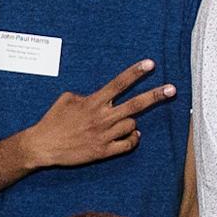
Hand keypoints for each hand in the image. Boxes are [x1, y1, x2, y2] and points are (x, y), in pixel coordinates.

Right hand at [18, 62, 174, 173]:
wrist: (43, 146)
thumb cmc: (54, 121)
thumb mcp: (67, 99)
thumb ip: (87, 96)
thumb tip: (98, 97)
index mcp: (93, 102)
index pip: (118, 84)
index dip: (135, 73)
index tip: (150, 64)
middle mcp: (102, 117)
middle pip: (135, 104)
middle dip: (156, 95)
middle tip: (172, 89)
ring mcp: (104, 135)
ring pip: (133, 126)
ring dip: (131, 123)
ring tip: (121, 123)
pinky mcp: (104, 151)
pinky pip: (128, 144)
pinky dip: (132, 139)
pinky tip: (131, 136)